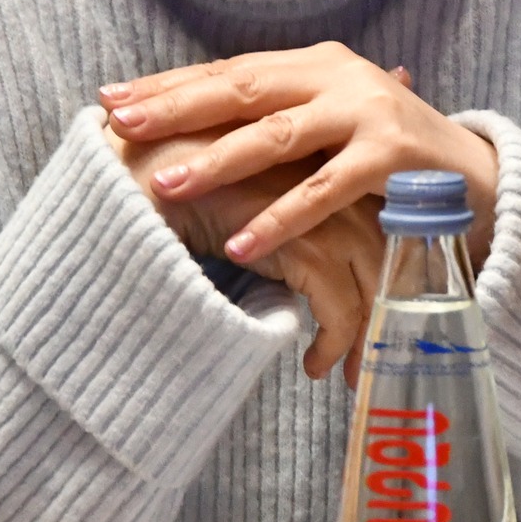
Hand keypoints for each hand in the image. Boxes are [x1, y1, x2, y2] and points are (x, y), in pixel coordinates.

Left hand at [99, 43, 498, 266]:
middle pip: (242, 87)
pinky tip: (241, 242)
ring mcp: (368, 111)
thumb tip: (187, 124)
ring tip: (165, 184)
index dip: (170, 84)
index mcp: (316, 63)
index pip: (230, 69)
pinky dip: (281, 217)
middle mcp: (339, 75)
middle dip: (176, 106)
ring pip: (277, 135)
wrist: (480, 180)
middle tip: (118, 124)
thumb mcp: (330, 128)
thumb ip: (276, 120)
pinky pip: (325, 190)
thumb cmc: (389, 161)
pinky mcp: (392, 157)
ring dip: (217, 161)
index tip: (112, 98)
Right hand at [104, 123, 385, 382]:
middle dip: (390, 302)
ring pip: (369, 281)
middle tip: (374, 351)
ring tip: (344, 371)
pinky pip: (337, 304)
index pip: (381, 209)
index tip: (388, 300)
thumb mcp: (235, 182)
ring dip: (361, 335)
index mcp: (319, 150)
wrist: (128, 167)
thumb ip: (272, 204)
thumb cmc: (170, 173)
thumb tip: (301, 257)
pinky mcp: (296, 239)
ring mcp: (317, 203)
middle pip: (390, 245)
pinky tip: (313, 365)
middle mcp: (330, 171)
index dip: (391, 259)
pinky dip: (332, 341)